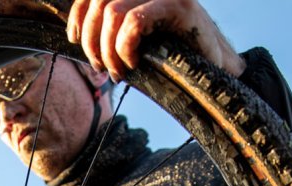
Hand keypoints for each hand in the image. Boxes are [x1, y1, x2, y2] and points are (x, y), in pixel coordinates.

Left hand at [67, 0, 245, 82]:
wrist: (217, 67)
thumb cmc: (176, 57)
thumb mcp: (139, 41)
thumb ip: (114, 33)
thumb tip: (81, 39)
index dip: (78, 15)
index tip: (74, 40)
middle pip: (99, 4)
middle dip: (91, 42)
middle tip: (101, 68)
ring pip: (112, 13)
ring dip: (107, 50)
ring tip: (117, 72)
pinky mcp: (178, 6)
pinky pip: (134, 22)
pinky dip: (125, 47)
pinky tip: (132, 64)